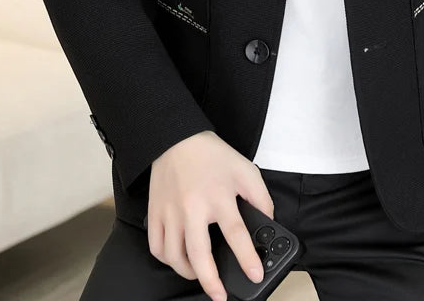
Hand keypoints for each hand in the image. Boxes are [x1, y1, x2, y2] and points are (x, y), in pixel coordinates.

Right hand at [147, 130, 274, 300]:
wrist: (177, 138)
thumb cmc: (212, 155)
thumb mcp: (245, 170)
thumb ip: (260, 197)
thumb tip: (268, 221)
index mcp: (219, 196)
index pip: (236, 233)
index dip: (247, 258)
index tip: (254, 274)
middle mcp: (193, 207)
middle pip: (200, 255)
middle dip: (211, 282)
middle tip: (221, 296)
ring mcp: (171, 212)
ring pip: (175, 256)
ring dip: (189, 272)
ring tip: (201, 276)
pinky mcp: (155, 212)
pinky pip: (157, 246)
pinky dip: (167, 259)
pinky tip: (178, 259)